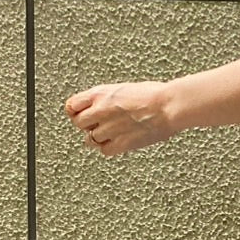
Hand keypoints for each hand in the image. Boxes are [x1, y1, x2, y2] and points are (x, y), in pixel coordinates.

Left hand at [64, 80, 178, 157]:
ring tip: (109, 135)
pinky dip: (108, 148)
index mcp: (100, 94)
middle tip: (96, 126)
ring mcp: (110, 129)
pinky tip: (116, 144)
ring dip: (98, 138)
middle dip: (87, 125)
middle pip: (79, 124)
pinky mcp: (121, 143)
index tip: (80, 115)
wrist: (168, 106)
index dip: (75, 112)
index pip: (72, 105)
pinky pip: (105, 151)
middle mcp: (101, 111)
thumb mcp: (124, 89)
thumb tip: (105, 106)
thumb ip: (109, 99)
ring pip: (90, 139)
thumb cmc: (154, 95)